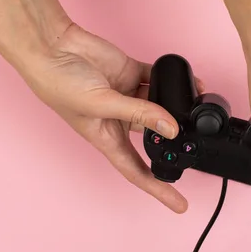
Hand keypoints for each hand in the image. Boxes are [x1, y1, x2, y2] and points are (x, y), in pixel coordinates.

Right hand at [19, 22, 203, 212]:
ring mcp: (126, 95)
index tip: (179, 204)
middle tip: (198, 144)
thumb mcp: (101, 105)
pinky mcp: (130, 72)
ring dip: (178, 106)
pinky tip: (191, 83)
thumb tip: (171, 127)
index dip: (157, 188)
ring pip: (160, 105)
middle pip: (153, 137)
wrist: (52, 47)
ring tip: (198, 108)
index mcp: (106, 137)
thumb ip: (139, 113)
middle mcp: (118, 119)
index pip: (136, 170)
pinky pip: (157, 78)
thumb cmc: (60, 84)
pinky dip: (173, 79)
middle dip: (174, 142)